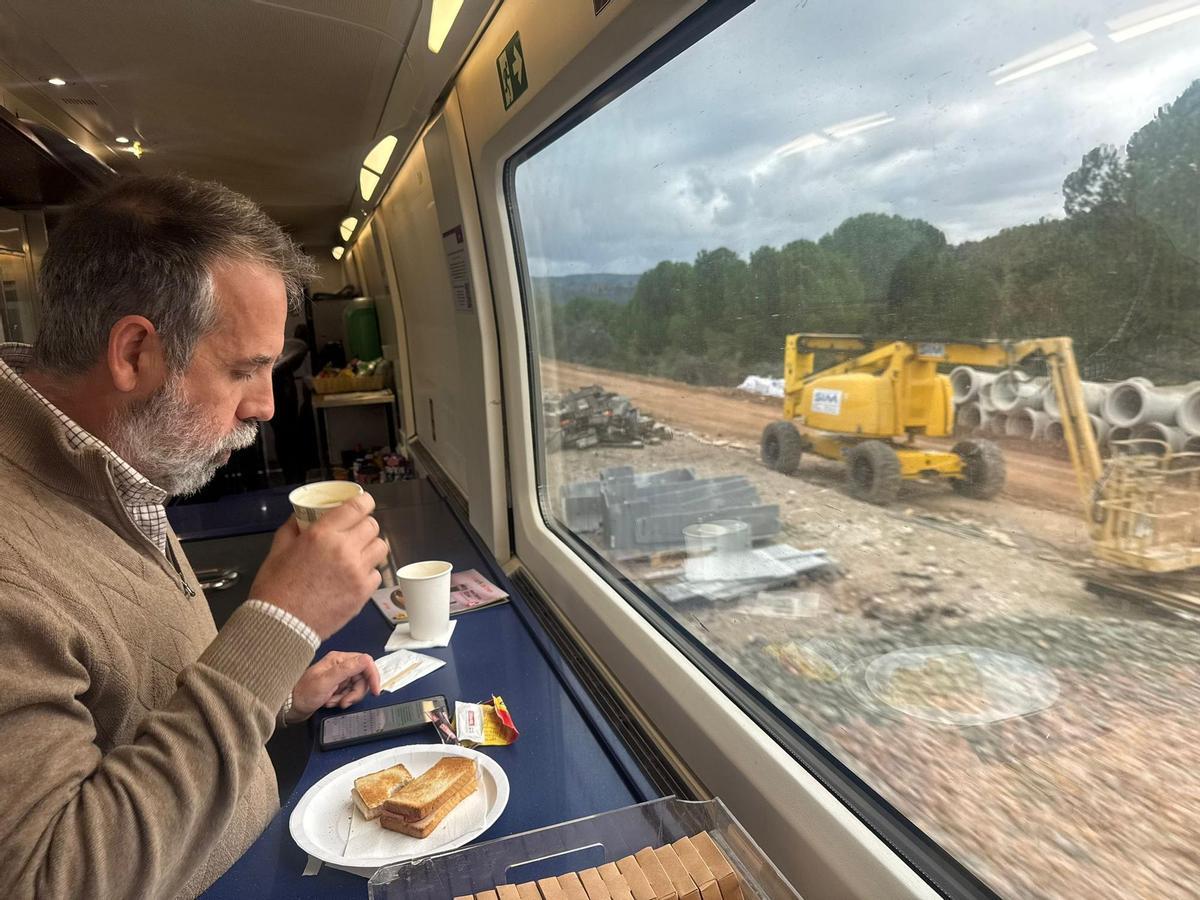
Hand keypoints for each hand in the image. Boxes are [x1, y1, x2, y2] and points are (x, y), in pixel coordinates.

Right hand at [249, 493, 389, 638]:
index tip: (364, 503)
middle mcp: (343, 549)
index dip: (364, 502)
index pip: (357, 507)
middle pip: (372, 525)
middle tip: (356, 532)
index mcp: (322, 534)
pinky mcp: (362, 592)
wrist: (282, 625)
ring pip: (380, 548)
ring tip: (358, 553)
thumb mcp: (278, 550)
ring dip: (370, 547)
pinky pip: (377, 574)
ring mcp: (356, 571)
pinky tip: (354, 576)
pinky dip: (368, 573)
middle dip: (365, 525)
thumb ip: (292, 528)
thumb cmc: (276, 590)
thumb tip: (300, 517)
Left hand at [288, 652, 380, 721]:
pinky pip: (349, 694)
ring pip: (357, 687)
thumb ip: (346, 669)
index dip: (373, 676)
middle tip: (345, 700)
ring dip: (348, 698)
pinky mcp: (338, 687)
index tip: (375, 690)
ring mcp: (339, 677)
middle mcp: (341, 666)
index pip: (365, 662)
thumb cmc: (303, 693)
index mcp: (339, 659)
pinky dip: (342, 700)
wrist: (291, 706)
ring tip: (333, 702)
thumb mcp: (326, 681)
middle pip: (363, 677)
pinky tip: (331, 702)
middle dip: (356, 692)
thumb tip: (366, 660)